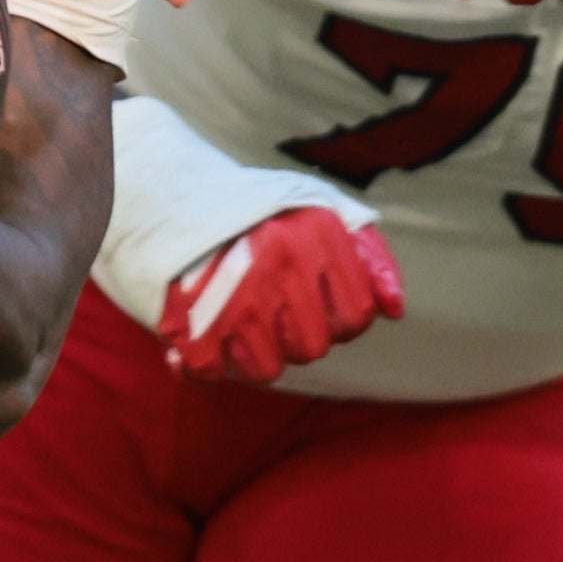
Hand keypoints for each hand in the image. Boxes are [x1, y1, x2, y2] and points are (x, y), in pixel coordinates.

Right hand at [158, 209, 405, 383]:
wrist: (166, 189)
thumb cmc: (254, 209)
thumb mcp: (319, 208)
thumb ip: (368, 254)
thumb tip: (396, 309)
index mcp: (316, 234)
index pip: (356, 316)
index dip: (339, 321)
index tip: (315, 305)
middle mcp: (281, 265)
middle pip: (312, 348)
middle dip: (295, 338)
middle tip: (270, 310)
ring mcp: (235, 296)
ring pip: (267, 368)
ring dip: (252, 353)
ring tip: (236, 319)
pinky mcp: (191, 322)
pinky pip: (213, 372)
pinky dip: (205, 361)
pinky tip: (201, 333)